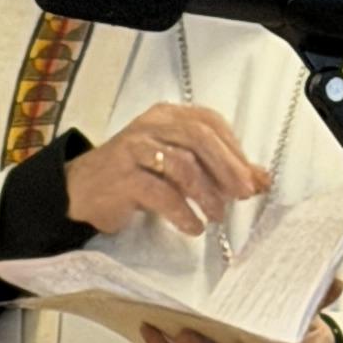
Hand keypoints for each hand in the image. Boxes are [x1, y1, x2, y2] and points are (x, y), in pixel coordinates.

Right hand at [62, 103, 268, 240]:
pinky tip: (193, 226)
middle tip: (244, 195)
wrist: (81, 190)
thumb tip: (261, 180)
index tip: (250, 177)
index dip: (234, 149)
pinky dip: (182, 212)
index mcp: (167, 116)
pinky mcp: (123, 177)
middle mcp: (151, 126)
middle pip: (199, 138)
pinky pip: (160, 193)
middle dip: (227, 168)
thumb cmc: (134, 177)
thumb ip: (214, 169)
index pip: (209, 122)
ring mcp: (134, 149)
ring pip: (182, 165)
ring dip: (206, 194)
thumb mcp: (176, 168)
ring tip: (216, 216)